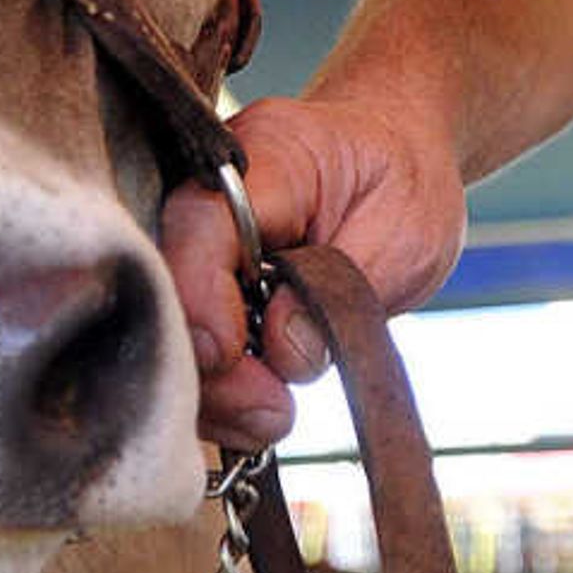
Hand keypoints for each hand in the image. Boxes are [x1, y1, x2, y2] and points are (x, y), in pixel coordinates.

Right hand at [160, 95, 467, 451]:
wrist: (398, 157)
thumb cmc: (402, 185)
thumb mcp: (402, 239)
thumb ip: (341, 295)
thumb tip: (285, 351)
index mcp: (268, 157)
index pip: (202, 223)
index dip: (200, 298)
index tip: (227, 357)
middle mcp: (212, 193)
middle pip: (170, 286)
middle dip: (209, 367)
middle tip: (270, 412)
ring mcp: (199, 240)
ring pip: (170, 328)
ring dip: (214, 390)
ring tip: (271, 416)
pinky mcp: (203, 284)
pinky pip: (189, 344)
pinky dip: (219, 389)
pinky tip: (257, 410)